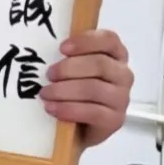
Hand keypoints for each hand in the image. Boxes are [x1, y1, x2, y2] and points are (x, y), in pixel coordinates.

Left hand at [40, 29, 132, 147]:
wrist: (78, 124)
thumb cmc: (72, 87)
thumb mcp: (69, 66)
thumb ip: (65, 53)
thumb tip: (41, 41)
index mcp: (114, 54)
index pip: (109, 40)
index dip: (86, 41)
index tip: (62, 48)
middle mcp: (122, 74)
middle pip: (100, 64)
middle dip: (69, 68)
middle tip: (48, 74)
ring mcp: (121, 98)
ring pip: (94, 89)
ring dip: (64, 90)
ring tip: (45, 94)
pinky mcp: (115, 120)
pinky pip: (93, 112)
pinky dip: (69, 109)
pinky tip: (52, 108)